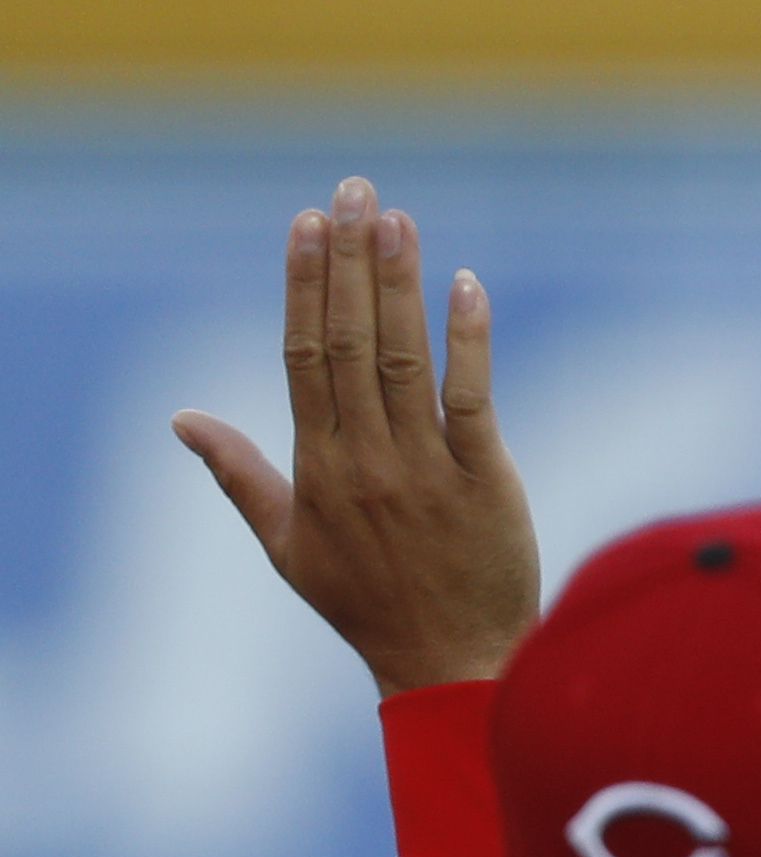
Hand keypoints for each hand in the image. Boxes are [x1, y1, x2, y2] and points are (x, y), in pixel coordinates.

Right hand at [175, 177, 537, 694]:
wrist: (451, 666)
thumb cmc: (368, 606)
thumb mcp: (285, 544)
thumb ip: (237, 474)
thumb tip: (180, 420)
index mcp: (317, 466)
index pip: (303, 355)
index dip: (304, 286)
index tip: (305, 223)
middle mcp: (364, 459)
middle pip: (350, 342)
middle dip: (348, 262)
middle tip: (352, 190)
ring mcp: (424, 469)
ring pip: (405, 360)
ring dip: (400, 284)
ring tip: (395, 218)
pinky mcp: (483, 483)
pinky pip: (472, 401)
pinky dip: (469, 343)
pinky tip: (468, 286)